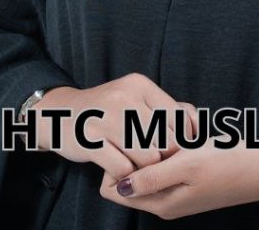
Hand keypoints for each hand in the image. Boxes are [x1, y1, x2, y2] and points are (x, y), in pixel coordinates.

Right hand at [32, 72, 197, 184]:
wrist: (60, 114)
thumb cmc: (108, 111)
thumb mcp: (136, 99)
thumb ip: (167, 109)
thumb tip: (197, 126)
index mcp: (140, 84)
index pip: (177, 118)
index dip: (181, 140)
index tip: (173, 150)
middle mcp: (125, 96)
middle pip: (166, 140)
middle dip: (163, 156)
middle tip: (152, 160)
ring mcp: (106, 118)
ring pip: (149, 157)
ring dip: (145, 167)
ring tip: (135, 163)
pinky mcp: (91, 140)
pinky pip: (124, 169)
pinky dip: (124, 173)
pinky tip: (117, 166)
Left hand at [98, 135, 258, 219]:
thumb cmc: (231, 165)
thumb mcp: (189, 167)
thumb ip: (152, 177)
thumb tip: (117, 186)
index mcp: (161, 203)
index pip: (114, 189)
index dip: (116, 162)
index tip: (133, 139)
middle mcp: (166, 198)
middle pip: (132, 171)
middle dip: (139, 146)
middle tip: (160, 128)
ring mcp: (178, 186)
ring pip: (151, 158)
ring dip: (160, 138)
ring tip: (184, 128)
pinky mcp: (190, 173)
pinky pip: (170, 153)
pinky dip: (176, 137)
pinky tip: (194, 126)